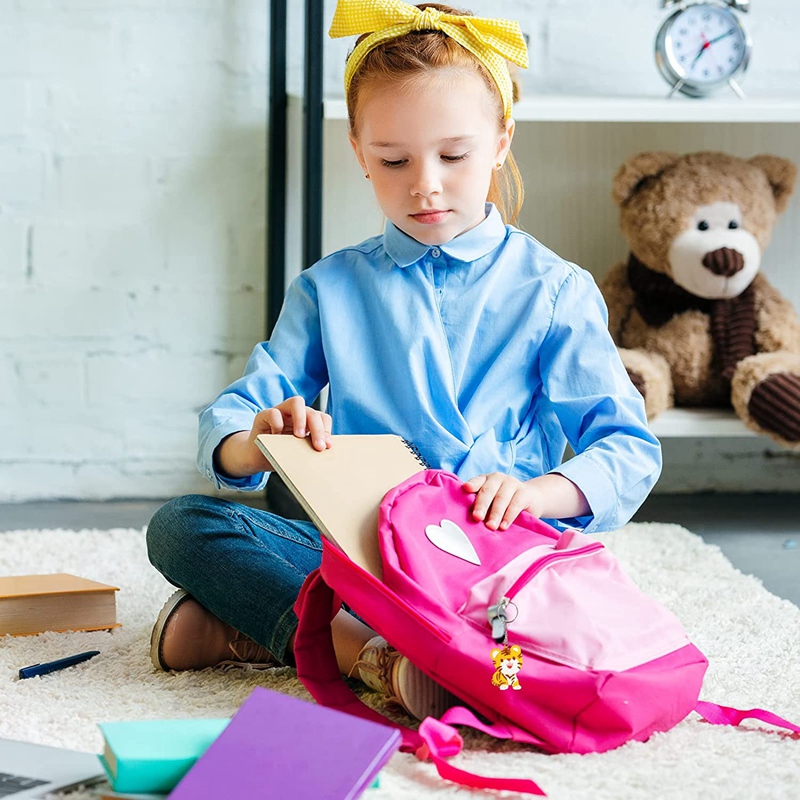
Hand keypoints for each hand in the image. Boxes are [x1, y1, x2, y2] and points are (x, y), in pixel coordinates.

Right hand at [215, 396, 331, 477]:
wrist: (258, 459)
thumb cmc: (281, 455)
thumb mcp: (298, 454)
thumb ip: (310, 450)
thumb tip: (325, 454)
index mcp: (307, 422)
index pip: (323, 418)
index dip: (327, 430)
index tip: (327, 446)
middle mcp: (295, 414)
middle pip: (312, 412)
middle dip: (318, 429)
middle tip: (319, 446)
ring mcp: (280, 412)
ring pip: (296, 402)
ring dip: (301, 419)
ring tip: (300, 436)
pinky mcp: (263, 415)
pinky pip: (273, 413)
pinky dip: (277, 424)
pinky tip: (277, 437)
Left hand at [462, 473, 540, 530]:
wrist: (532, 497)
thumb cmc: (504, 501)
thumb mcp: (491, 501)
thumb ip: (480, 505)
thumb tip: (467, 520)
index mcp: (486, 479)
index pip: (477, 481)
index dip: (472, 484)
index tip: (466, 488)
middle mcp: (498, 478)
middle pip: (488, 491)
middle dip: (481, 505)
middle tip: (477, 517)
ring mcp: (512, 483)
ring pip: (501, 498)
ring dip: (495, 513)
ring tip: (490, 526)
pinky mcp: (524, 492)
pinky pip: (515, 504)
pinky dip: (509, 516)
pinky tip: (503, 526)